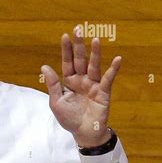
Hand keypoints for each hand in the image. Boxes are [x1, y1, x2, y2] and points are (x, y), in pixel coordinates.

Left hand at [41, 26, 120, 147]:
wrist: (83, 133)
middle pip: (80, 60)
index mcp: (69, 81)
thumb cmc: (69, 118)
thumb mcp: (56, 101)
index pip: (67, 62)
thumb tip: (44, 66)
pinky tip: (118, 59)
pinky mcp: (103, 92)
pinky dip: (113, 69)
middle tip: (78, 29)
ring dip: (95, 53)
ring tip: (95, 39)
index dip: (66, 50)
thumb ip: (52, 84)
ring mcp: (93, 85)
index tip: (65, 36)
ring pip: (93, 66)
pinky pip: (108, 79)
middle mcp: (81, 80)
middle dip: (79, 46)